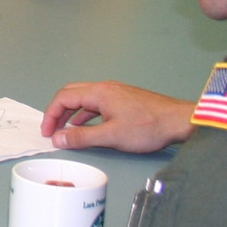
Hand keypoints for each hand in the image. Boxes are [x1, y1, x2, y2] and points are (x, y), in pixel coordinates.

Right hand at [41, 81, 192, 153]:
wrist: (179, 121)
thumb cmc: (148, 127)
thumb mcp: (112, 136)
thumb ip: (82, 137)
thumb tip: (58, 138)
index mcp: (99, 92)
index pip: (64, 97)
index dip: (51, 115)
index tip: (48, 132)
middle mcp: (105, 87)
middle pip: (72, 94)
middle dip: (58, 112)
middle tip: (53, 130)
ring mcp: (116, 92)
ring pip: (85, 98)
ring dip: (72, 113)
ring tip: (67, 131)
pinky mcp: (124, 99)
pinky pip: (97, 103)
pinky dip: (86, 114)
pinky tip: (88, 126)